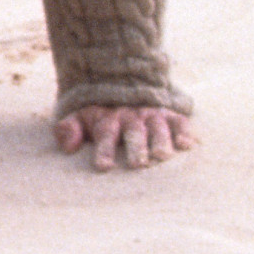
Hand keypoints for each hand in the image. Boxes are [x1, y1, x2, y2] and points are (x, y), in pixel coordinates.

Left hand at [55, 105, 196, 170]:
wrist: (123, 87)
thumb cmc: (100, 117)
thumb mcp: (80, 118)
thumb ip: (69, 130)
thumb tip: (67, 147)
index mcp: (107, 120)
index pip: (105, 135)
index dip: (104, 150)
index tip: (103, 166)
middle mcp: (131, 118)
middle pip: (133, 133)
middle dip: (135, 148)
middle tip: (137, 163)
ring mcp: (152, 116)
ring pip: (158, 128)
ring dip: (160, 141)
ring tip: (161, 155)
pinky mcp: (171, 115)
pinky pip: (180, 122)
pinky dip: (184, 132)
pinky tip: (186, 144)